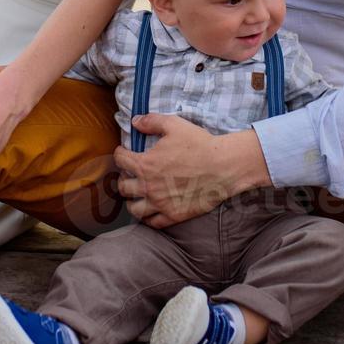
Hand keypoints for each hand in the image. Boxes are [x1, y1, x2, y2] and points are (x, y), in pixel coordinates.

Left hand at [113, 115, 251, 227]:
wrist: (223, 166)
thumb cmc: (199, 144)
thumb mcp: (174, 125)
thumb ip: (151, 122)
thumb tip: (135, 121)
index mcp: (145, 164)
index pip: (121, 160)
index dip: (120, 153)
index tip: (124, 152)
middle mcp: (148, 186)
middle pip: (123, 187)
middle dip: (124, 179)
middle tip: (130, 175)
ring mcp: (160, 203)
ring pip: (134, 209)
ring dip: (132, 201)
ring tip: (136, 196)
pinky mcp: (174, 215)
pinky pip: (153, 222)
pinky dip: (148, 218)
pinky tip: (151, 211)